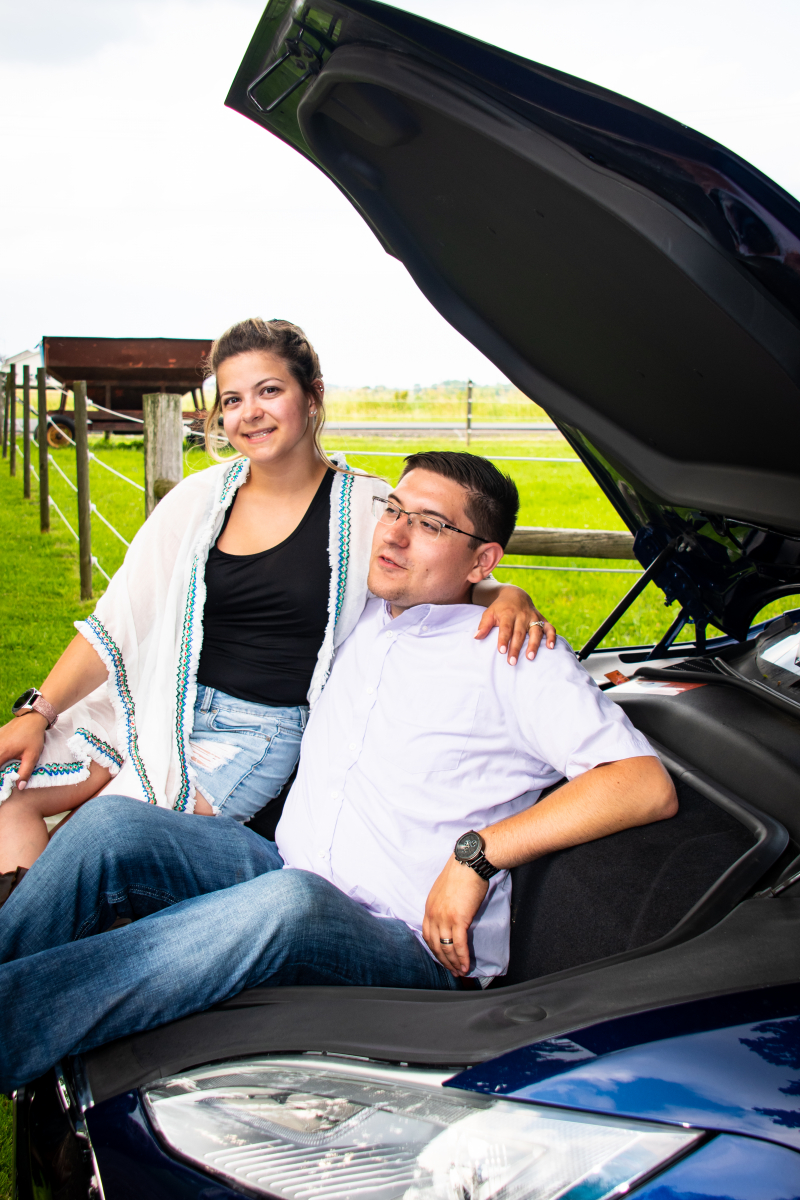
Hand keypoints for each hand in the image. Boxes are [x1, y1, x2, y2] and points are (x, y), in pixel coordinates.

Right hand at [0, 712, 47, 790]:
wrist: (32, 718)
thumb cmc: (33, 737)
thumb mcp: (32, 756)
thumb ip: (25, 772)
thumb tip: (19, 787)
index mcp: (2, 752)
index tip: (2, 785)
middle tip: (4, 780)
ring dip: (0, 764)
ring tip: (4, 768)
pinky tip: (4, 760)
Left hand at [423, 855, 488, 976]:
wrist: (469, 863)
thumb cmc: (461, 873)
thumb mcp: (444, 891)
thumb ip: (444, 906)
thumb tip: (451, 918)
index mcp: (429, 907)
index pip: (427, 935)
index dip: (435, 950)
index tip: (442, 958)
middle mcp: (433, 914)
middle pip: (435, 945)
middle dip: (444, 961)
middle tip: (452, 971)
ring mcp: (444, 918)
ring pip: (446, 947)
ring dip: (453, 963)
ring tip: (460, 972)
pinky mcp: (458, 919)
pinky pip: (459, 944)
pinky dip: (462, 957)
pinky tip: (466, 965)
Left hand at [475, 585, 556, 663]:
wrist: (515, 595)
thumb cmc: (500, 608)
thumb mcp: (489, 613)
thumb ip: (484, 625)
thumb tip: (476, 637)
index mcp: (508, 614)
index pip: (506, 628)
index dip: (504, 639)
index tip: (502, 651)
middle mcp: (522, 616)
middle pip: (520, 633)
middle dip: (516, 648)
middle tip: (512, 662)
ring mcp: (533, 617)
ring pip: (535, 631)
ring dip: (534, 644)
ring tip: (530, 657)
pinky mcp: (542, 619)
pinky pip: (550, 628)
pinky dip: (552, 637)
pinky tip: (551, 647)